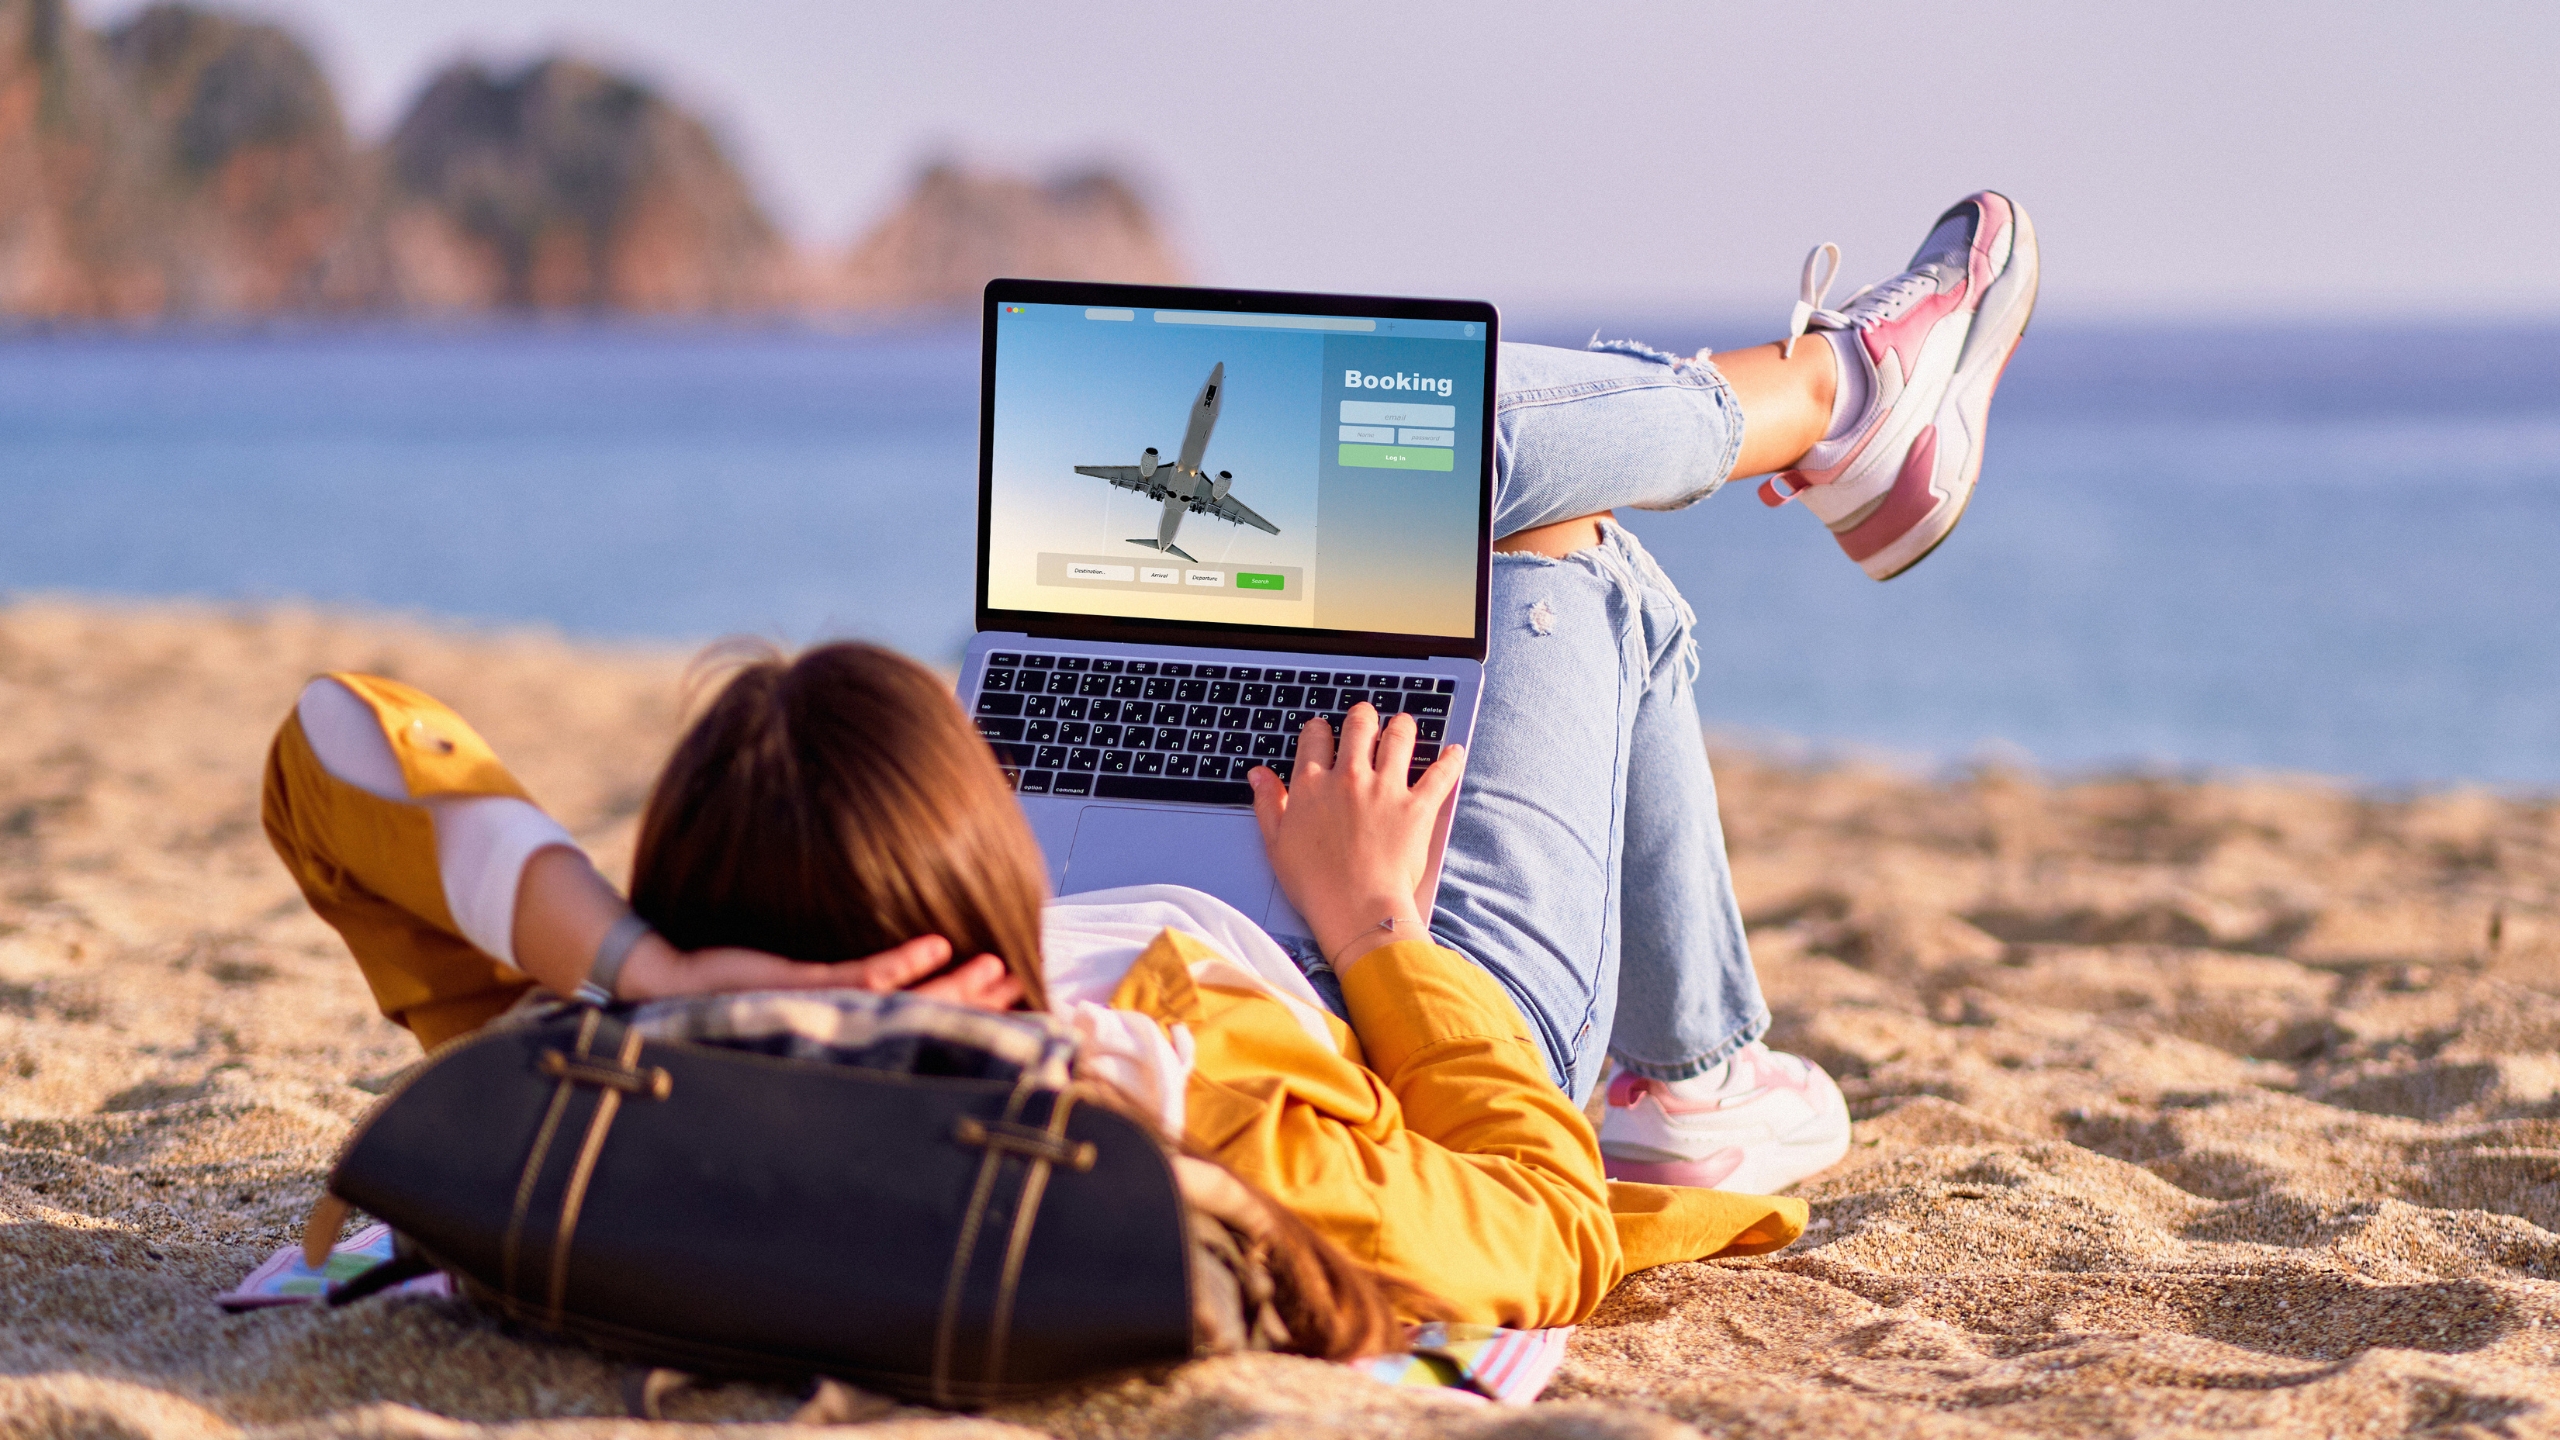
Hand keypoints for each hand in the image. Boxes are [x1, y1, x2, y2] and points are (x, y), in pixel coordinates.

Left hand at [618, 933, 1025, 1010]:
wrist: (672, 987)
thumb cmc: (729, 988)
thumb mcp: (792, 985)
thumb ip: (834, 980)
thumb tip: (874, 964)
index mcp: (845, 1026)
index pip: (919, 1020)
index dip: (968, 1013)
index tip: (1010, 1000)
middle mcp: (843, 1024)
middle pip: (926, 1015)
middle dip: (978, 1002)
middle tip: (1022, 987)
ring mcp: (828, 1006)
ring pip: (908, 1000)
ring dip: (957, 985)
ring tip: (998, 970)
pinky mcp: (805, 986)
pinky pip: (864, 975)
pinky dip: (903, 963)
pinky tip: (937, 947)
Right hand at [1247, 703, 1464, 969]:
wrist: (1355, 909)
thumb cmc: (1315, 884)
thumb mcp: (1276, 843)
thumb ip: (1268, 803)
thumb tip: (1258, 774)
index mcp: (1312, 784)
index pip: (1315, 736)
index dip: (1319, 730)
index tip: (1323, 733)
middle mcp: (1348, 777)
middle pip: (1359, 725)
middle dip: (1362, 716)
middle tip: (1366, 719)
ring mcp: (1385, 789)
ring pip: (1399, 736)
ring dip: (1402, 726)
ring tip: (1403, 726)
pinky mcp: (1418, 806)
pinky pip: (1440, 772)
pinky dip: (1450, 759)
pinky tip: (1453, 751)